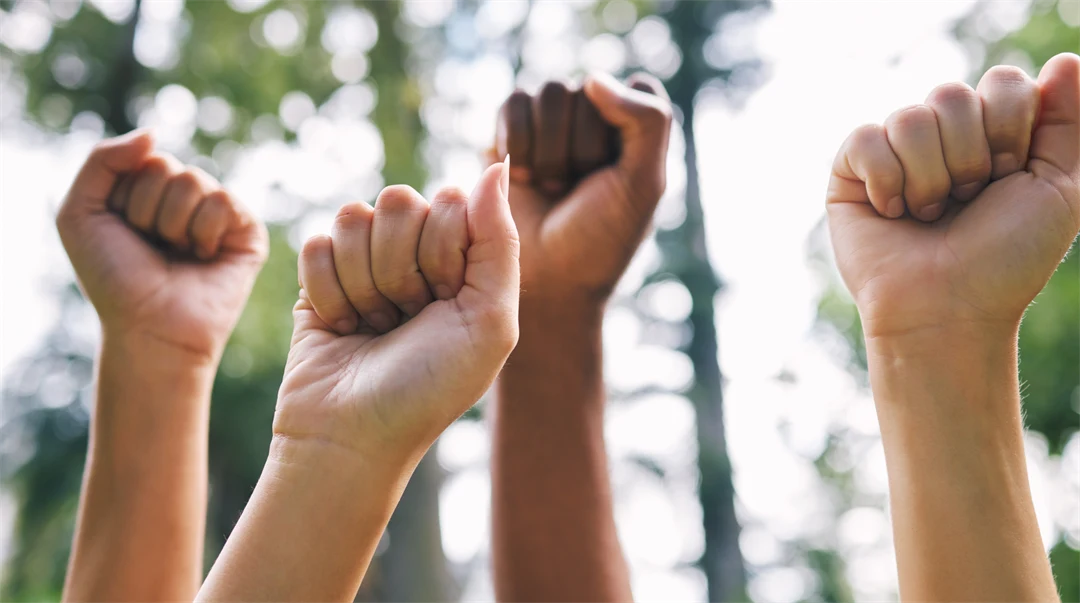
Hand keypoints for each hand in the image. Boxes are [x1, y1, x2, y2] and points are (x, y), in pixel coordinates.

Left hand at [56, 131, 268, 362]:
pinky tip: (204, 258)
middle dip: (149, 211)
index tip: (127, 234)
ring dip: (175, 225)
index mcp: (148, 190)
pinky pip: (224, 202)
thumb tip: (154, 132)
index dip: (126, 199)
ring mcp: (218, 213)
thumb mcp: (80, 212)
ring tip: (178, 254)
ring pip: (196, 181)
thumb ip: (102, 159)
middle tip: (153, 247)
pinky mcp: (247, 231)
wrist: (148, 327)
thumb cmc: (114, 279)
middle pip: (167, 167)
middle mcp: (185, 198)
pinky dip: (205, 233)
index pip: (142, 159)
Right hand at [274, 161, 518, 458]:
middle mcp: (416, 253)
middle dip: (401, 268)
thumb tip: (496, 163)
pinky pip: (315, 243)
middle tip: (406, 319)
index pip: (450, 200)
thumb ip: (500, 240)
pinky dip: (328, 294)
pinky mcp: (318, 275)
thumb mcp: (491, 321)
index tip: (445, 300)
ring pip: (352, 216)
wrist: (353, 438)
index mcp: (464, 259)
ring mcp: (365, 261)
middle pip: (399, 200)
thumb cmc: (430, 388)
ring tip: (375, 327)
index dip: (443, 249)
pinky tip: (342, 329)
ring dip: (363, 284)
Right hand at [492, 73, 671, 309]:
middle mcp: (597, 116)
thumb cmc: (602, 237)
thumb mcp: (645, 184)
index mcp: (637, 127)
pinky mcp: (511, 130)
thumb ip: (647, 121)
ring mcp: (552, 121)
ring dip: (548, 150)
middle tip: (577, 190)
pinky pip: (514, 104)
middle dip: (580, 149)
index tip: (618, 177)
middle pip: (586, 91)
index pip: (636, 89)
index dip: (623, 133)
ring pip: (548, 92)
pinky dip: (516, 143)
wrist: (548, 280)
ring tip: (551, 187)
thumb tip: (592, 80)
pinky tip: (522, 179)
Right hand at [827, 53, 1079, 339]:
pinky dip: (885, 180)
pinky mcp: (850, 172)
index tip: (1007, 179)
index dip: (1009, 129)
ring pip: (910, 117)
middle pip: (952, 95)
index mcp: (991, 134)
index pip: (1001, 83)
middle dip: (968, 157)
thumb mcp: (1060, 188)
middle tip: (967, 202)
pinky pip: (865, 138)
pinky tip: (891, 213)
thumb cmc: (1005, 260)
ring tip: (929, 214)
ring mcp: (894, 153)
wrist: (948, 310)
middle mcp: (941, 138)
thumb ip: (1068, 122)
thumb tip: (1062, 60)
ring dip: (929, 178)